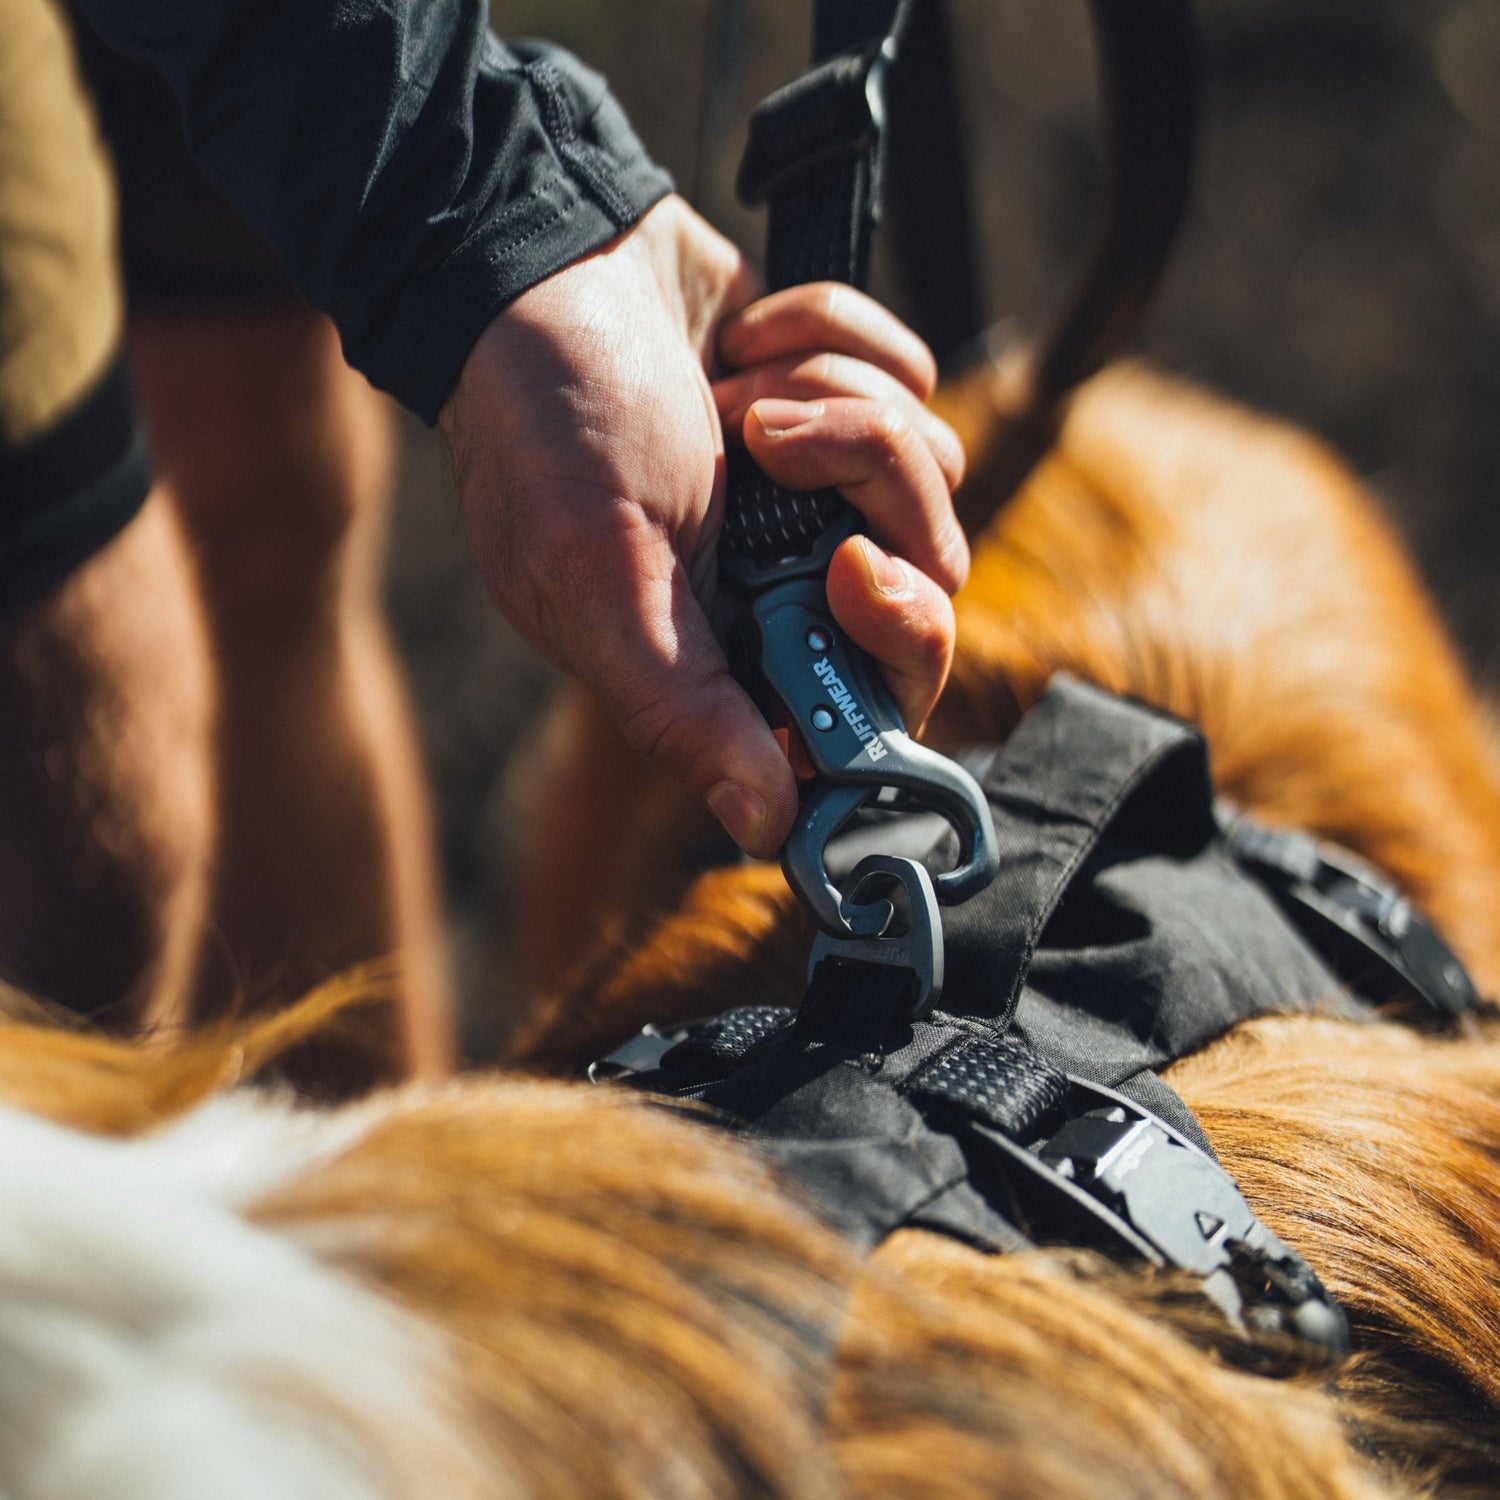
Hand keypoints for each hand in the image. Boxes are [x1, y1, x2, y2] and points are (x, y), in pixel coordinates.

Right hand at [440, 194, 964, 857]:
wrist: (540, 255)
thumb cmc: (546, 426)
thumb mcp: (603, 578)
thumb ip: (683, 710)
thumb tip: (768, 830)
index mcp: (731, 652)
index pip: (872, 704)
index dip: (894, 650)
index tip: (852, 573)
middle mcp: (785, 579)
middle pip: (928, 579)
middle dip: (868, 493)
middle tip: (780, 452)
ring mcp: (822, 486)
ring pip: (929, 465)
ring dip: (831, 405)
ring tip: (732, 393)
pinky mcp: (841, 393)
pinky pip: (915, 376)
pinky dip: (831, 339)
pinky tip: (745, 340)